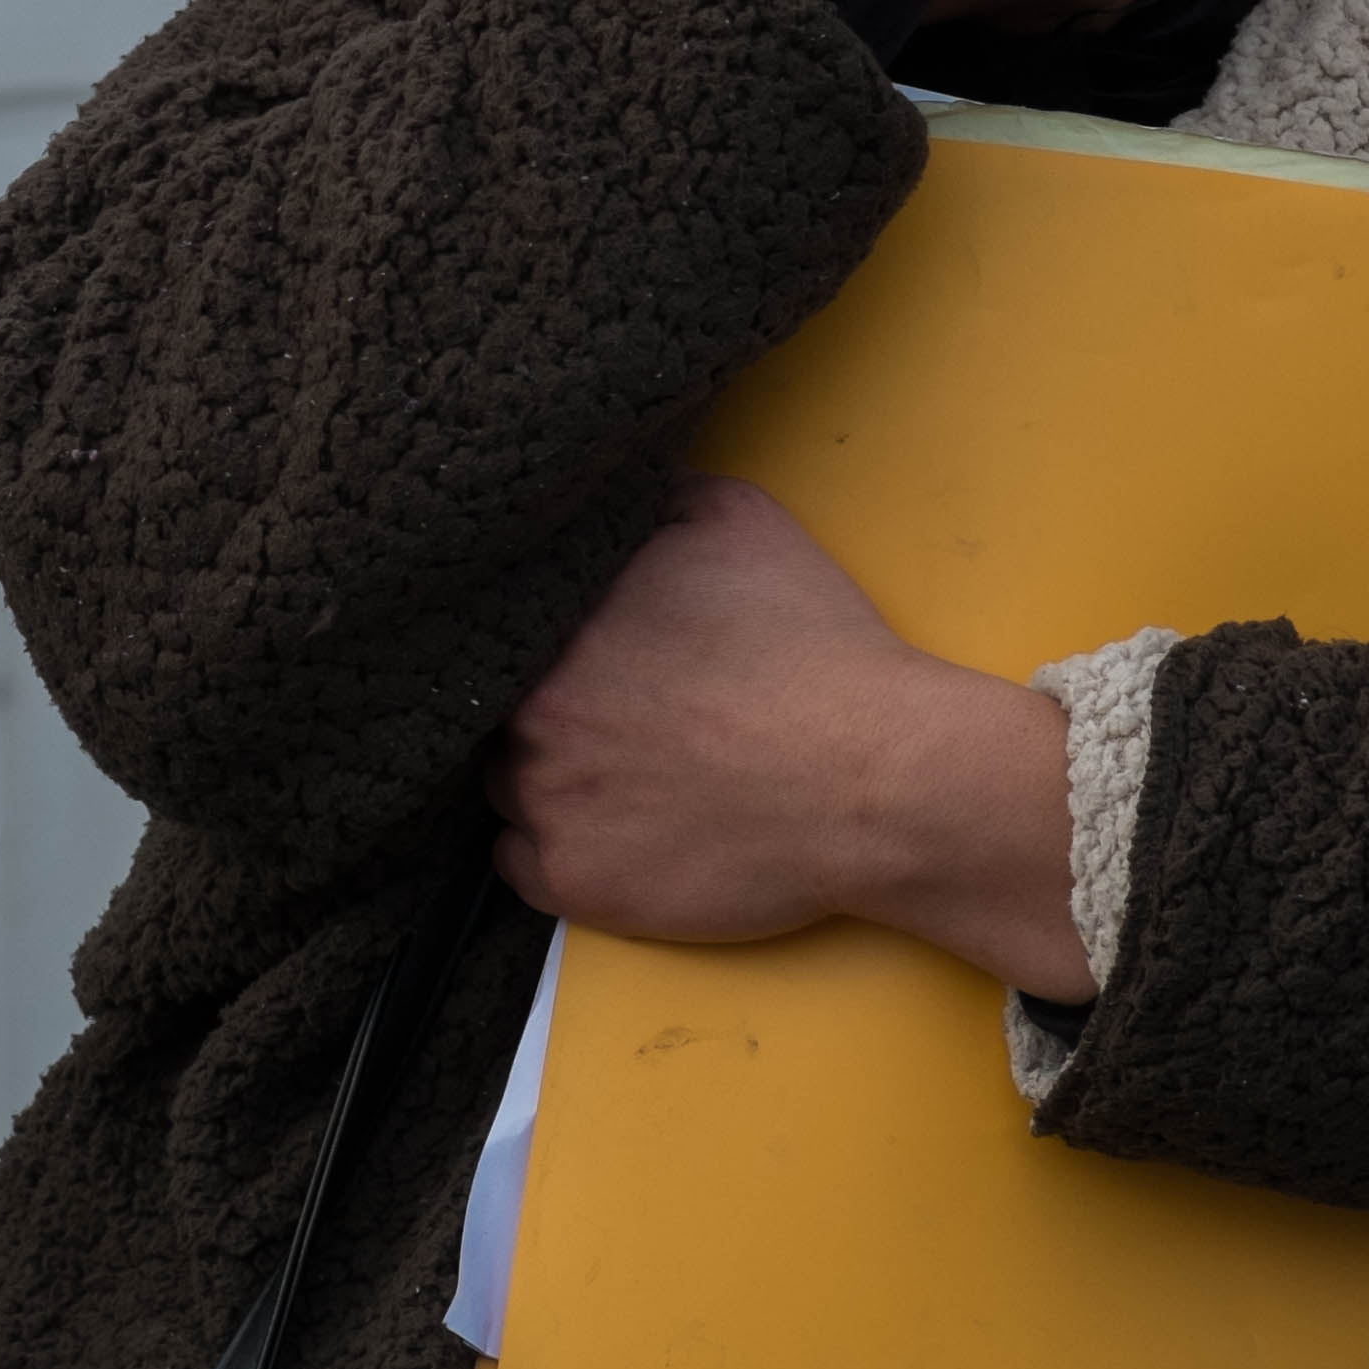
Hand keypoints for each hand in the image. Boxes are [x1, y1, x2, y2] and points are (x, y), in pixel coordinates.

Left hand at [486, 474, 1094, 996]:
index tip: (579, 655)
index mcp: (555, 622)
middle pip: (496, 709)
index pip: (497, 630)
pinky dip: (549, 849)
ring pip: (501, 786)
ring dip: (540, 777)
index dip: (535, 641)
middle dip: (541, 708)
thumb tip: (613, 487)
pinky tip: (606, 828)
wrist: (872, 777)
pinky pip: (516, 864)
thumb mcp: (736, 519)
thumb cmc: (813, 647)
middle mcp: (528, 713)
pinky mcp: (572, 881)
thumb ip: (653, 493)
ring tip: (607, 773)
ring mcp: (544, 803)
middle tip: (602, 715)